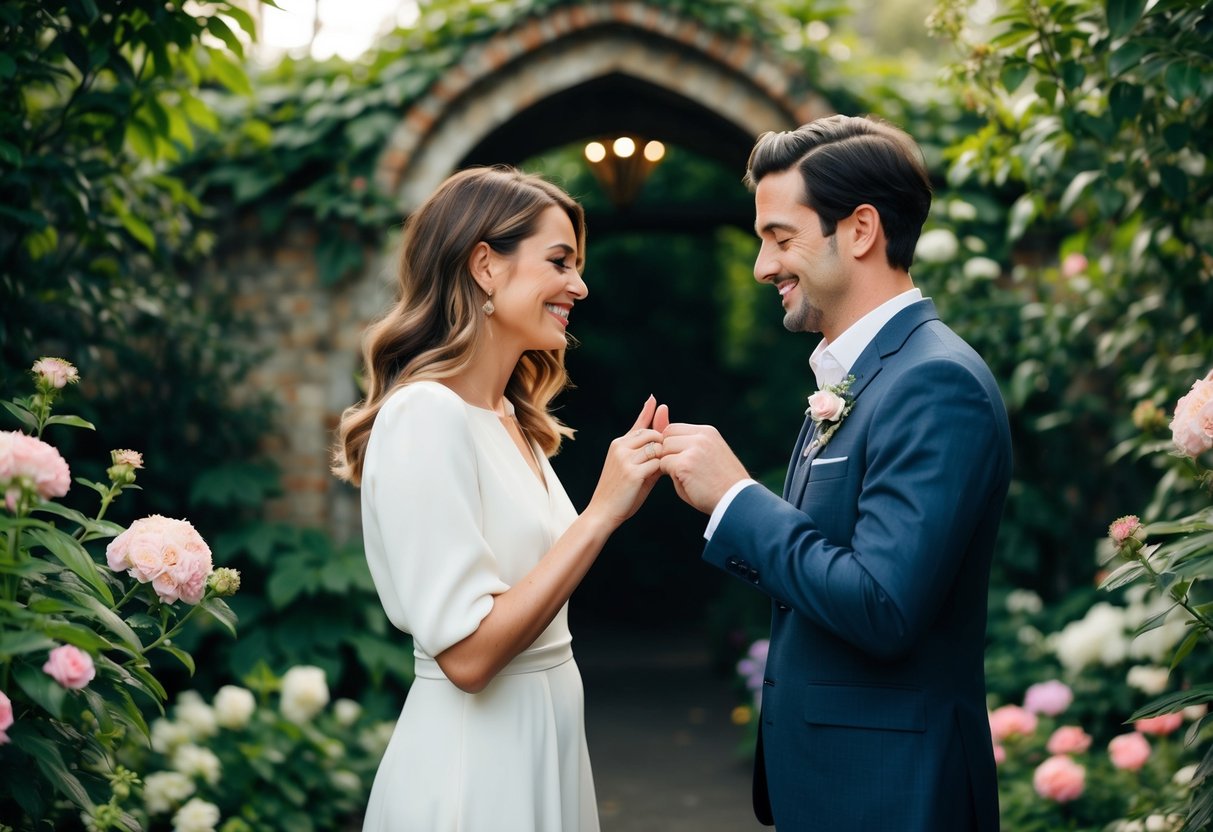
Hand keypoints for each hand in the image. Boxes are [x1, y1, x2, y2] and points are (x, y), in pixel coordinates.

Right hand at [585, 396, 665, 529]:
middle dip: (664, 445)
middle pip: (653, 434)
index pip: (639, 425)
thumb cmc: (621, 493)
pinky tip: (665, 475)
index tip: (654, 400)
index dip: (647, 412)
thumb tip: (665, 442)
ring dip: (665, 457)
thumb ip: (649, 454)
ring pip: (656, 447)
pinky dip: (664, 468)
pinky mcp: (632, 472)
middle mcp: (620, 447)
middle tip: (668, 460)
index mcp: (619, 444)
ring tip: (665, 469)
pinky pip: (657, 463)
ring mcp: (625, 459)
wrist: (603, 512)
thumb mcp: (635, 469)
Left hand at [659, 421, 749, 513]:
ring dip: (668, 463)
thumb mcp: (707, 456)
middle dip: (667, 452)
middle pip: (666, 436)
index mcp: (707, 432)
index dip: (670, 444)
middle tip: (680, 470)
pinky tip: (687, 484)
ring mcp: (693, 449)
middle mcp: (701, 436)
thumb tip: (660, 442)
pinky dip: (671, 476)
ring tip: (685, 477)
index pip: (674, 429)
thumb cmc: (721, 482)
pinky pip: (664, 465)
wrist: (736, 500)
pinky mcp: (685, 464)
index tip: (677, 459)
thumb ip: (688, 447)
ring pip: (663, 450)